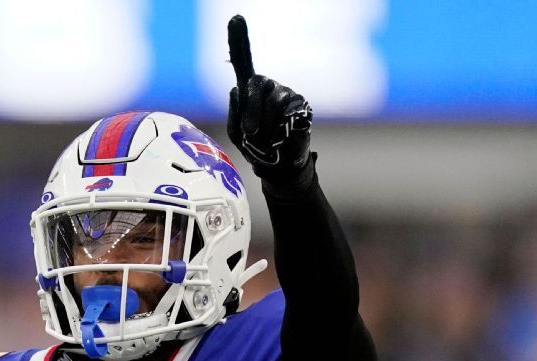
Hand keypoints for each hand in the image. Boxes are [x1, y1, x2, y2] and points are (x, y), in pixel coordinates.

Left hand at [226, 15, 313, 179]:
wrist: (280, 167)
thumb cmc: (256, 148)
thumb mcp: (237, 134)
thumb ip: (234, 113)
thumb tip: (235, 89)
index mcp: (250, 90)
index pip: (243, 62)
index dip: (238, 39)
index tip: (236, 17)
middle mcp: (269, 86)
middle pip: (257, 83)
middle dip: (251, 109)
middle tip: (250, 132)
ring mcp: (288, 93)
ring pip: (274, 100)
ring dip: (267, 124)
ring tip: (268, 140)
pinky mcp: (303, 105)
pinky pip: (291, 112)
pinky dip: (283, 129)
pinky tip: (283, 138)